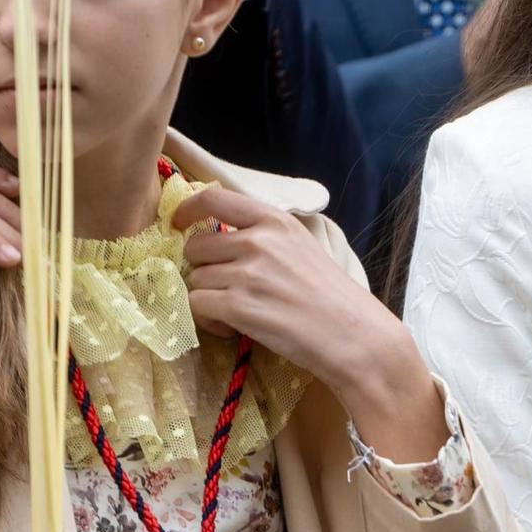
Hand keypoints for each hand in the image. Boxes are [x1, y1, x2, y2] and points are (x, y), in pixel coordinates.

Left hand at [177, 187, 446, 460]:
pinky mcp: (238, 306)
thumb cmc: (330, 295)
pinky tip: (237, 328)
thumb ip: (262, 237)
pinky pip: (198, 306)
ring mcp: (247, 273)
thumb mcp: (300, 247)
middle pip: (196, 247)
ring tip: (240, 313)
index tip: (179, 224)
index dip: (186, 209)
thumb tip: (215, 239)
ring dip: (209, 299)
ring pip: (195, 280)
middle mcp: (258, 240)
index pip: (213, 198)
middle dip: (204, 269)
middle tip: (229, 289)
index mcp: (275, 221)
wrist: (353, 333)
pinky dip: (211, 321)